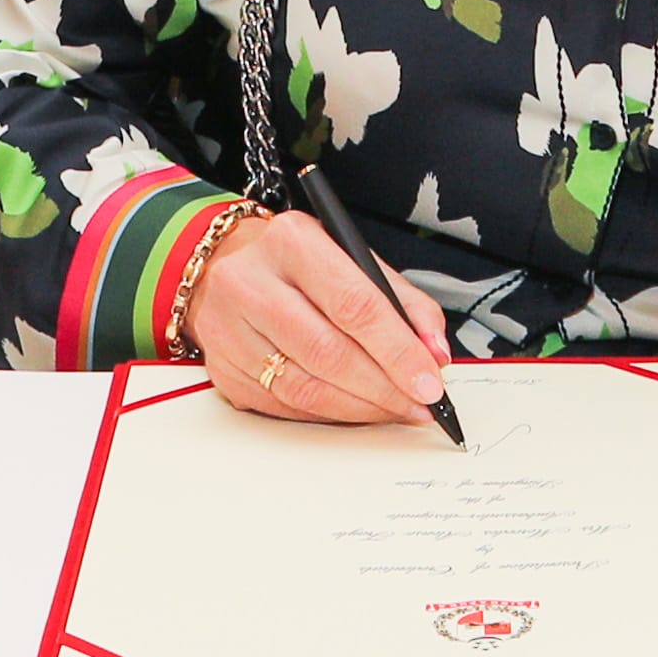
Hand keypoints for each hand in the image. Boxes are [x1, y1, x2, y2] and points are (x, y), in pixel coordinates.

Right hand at [187, 210, 451, 423]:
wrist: (224, 264)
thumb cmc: (298, 262)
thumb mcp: (353, 258)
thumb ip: (403, 302)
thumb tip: (434, 354)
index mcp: (292, 242)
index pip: (353, 304)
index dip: (397, 351)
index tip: (429, 381)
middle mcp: (251, 283)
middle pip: (328, 352)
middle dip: (384, 387)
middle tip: (419, 404)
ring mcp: (229, 330)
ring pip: (304, 387)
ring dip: (360, 408)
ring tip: (395, 410)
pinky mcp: (223, 369)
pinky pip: (284, 405)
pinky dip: (328, 414)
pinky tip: (355, 409)